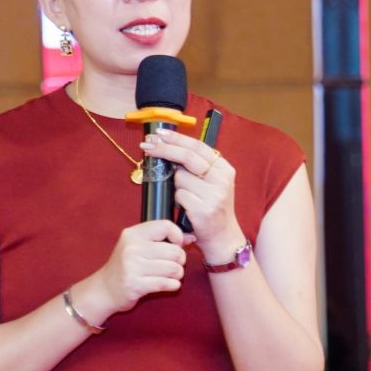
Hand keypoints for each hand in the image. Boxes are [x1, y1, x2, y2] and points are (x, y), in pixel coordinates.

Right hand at [92, 219, 189, 313]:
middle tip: (173, 264)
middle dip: (180, 260)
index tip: (177, 245)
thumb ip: (162, 239)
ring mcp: (133, 267)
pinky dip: (173, 285)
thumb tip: (190, 237)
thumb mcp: (137, 246)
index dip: (178, 236)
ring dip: (177, 274)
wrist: (104, 289)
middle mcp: (132, 248)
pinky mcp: (136, 285)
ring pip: (174, 269)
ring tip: (170, 275)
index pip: (166, 226)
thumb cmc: (125, 266)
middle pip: (175, 251)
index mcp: (133, 234)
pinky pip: (167, 284)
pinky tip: (167, 284)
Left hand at [140, 128, 244, 258]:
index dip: (176, 138)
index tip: (159, 133)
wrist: (223, 237)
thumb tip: (167, 146)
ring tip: (186, 196)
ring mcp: (214, 194)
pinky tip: (185, 208)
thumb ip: (196, 166)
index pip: (197, 146)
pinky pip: (179, 196)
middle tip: (147, 145)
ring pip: (180, 178)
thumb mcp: (212, 182)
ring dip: (175, 185)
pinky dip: (177, 200)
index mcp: (224, 168)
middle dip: (164, 149)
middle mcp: (221, 179)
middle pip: (187, 156)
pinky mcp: (204, 210)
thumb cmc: (211, 207)